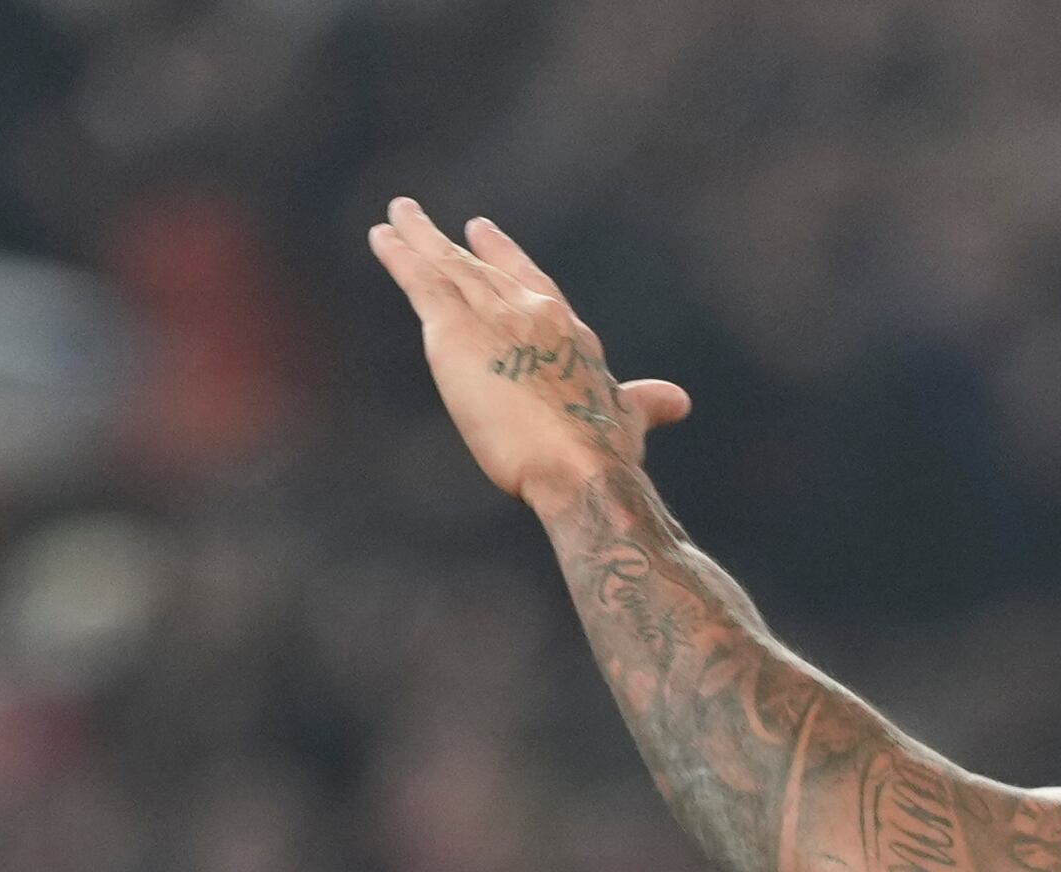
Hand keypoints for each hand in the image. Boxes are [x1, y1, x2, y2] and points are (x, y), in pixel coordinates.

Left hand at [365, 198, 691, 512]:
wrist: (582, 465)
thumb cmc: (605, 454)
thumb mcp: (628, 419)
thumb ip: (644, 402)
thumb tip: (679, 402)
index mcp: (567, 333)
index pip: (531, 284)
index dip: (506, 258)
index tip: (483, 233)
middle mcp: (531, 313)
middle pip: (483, 270)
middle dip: (455, 246)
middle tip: (425, 220)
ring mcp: (493, 317)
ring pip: (448, 268)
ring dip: (419, 240)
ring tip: (396, 217)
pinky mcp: (455, 332)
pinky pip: (421, 282)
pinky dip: (400, 257)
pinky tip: (382, 238)